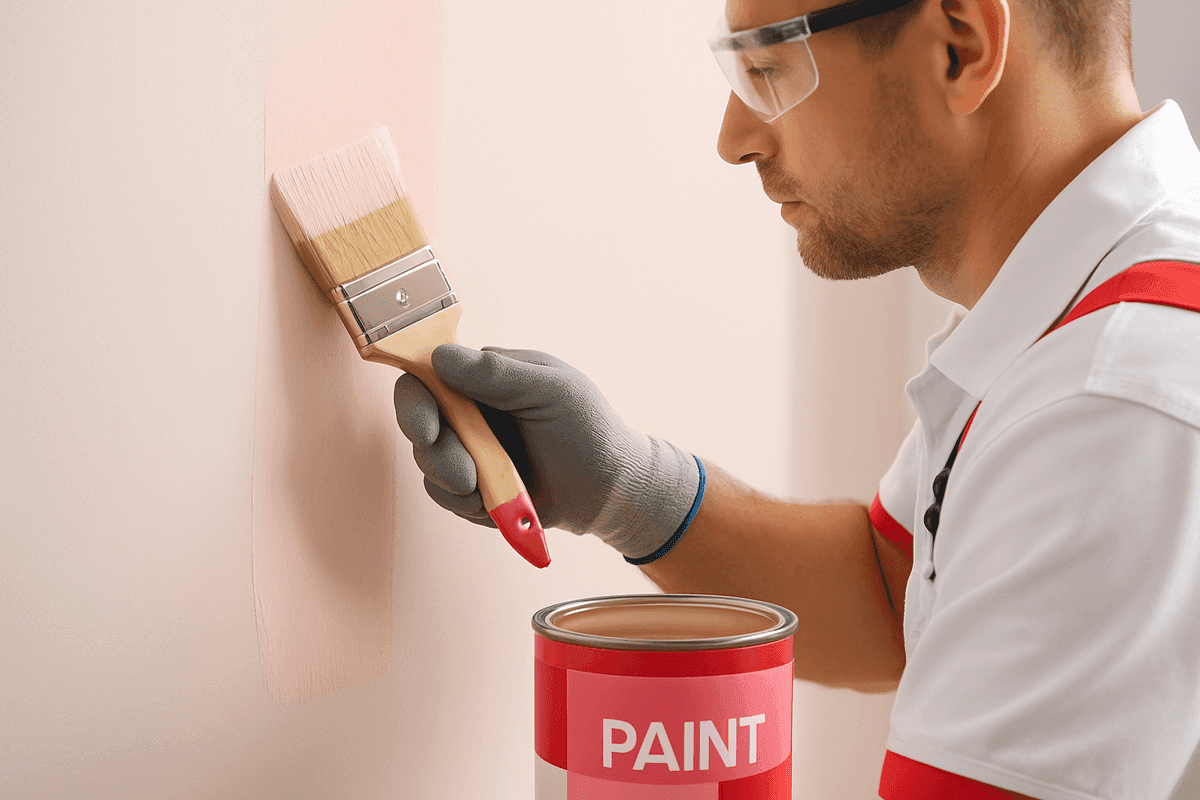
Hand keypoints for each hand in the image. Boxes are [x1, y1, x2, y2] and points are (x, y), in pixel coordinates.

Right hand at [393, 344, 699, 558]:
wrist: (612, 490)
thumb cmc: (589, 430)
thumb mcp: (552, 391)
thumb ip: (497, 373)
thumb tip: (440, 356)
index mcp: (484, 376)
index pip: (427, 374)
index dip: (415, 399)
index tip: (427, 428)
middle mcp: (470, 410)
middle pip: (417, 421)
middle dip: (433, 450)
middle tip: (463, 473)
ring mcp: (469, 449)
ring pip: (427, 462)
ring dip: (452, 480)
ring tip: (489, 489)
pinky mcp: (472, 486)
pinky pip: (444, 495)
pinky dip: (463, 502)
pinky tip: (491, 504)